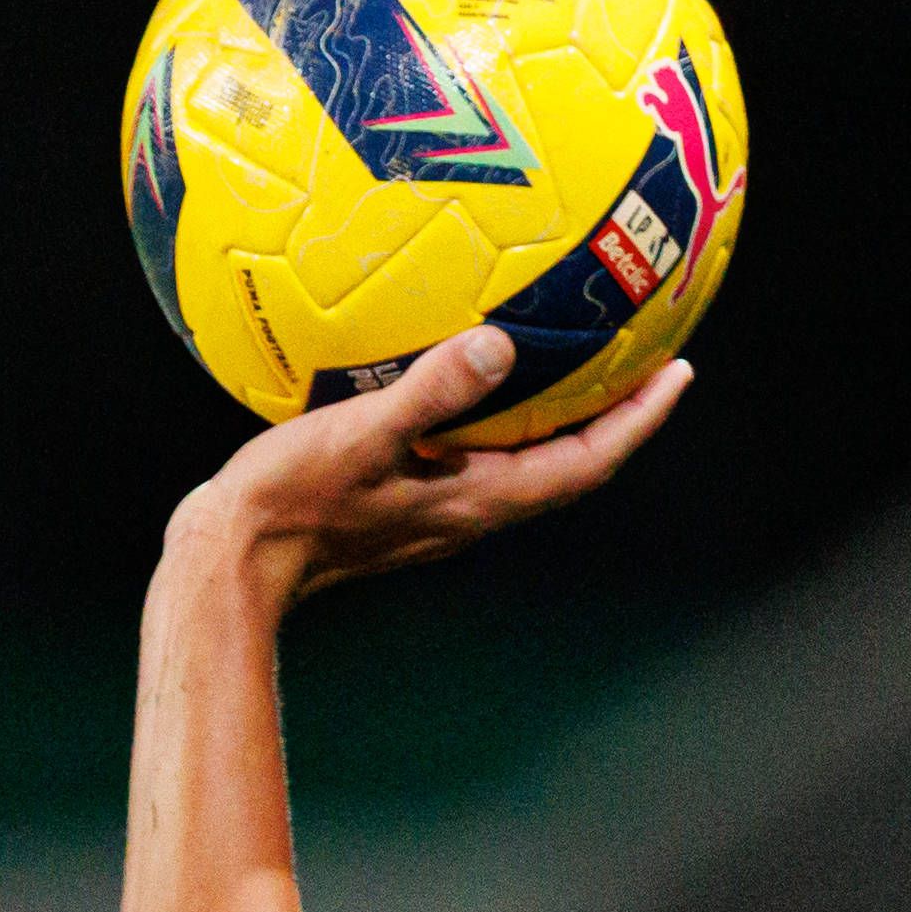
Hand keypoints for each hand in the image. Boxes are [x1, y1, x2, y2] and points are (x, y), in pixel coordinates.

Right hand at [177, 328, 693, 605]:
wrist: (230, 565)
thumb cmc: (287, 505)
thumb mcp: (358, 436)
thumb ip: (430, 391)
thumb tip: (499, 346)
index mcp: (475, 500)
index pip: (584, 462)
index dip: (638, 421)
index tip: (679, 371)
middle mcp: (468, 511)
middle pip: (569, 464)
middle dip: (616, 415)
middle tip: (651, 358)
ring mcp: (437, 511)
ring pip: (526, 462)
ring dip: (562, 417)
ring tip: (582, 363)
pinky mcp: (404, 501)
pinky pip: (475, 453)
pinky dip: (499, 416)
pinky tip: (476, 376)